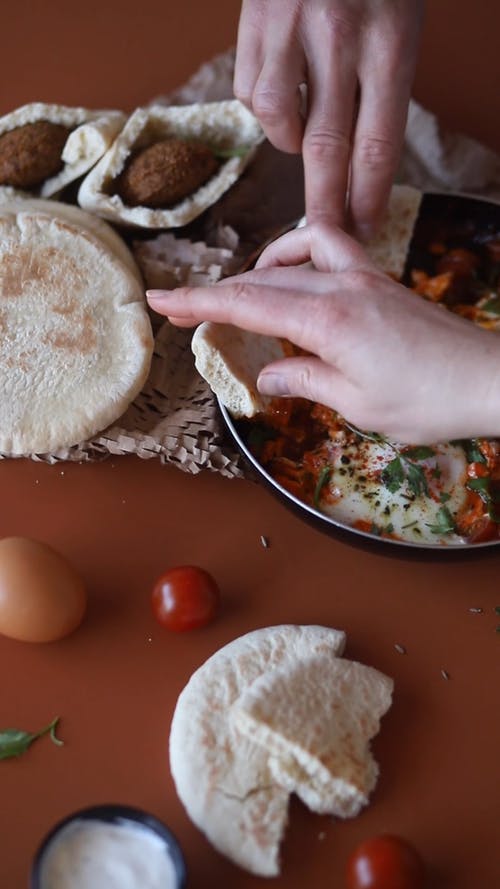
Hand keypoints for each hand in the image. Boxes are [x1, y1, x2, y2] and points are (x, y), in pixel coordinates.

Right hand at [147, 224, 499, 444]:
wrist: (487, 381)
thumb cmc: (425, 402)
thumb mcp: (355, 403)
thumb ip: (304, 380)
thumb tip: (267, 376)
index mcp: (325, 320)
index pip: (246, 305)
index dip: (197, 302)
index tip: (158, 298)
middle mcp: (340, 287)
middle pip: (262, 278)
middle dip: (216, 291)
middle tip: (180, 306)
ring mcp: (364, 277)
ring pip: (294, 255)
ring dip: (258, 267)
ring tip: (241, 292)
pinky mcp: (381, 280)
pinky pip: (331, 248)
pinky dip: (302, 254)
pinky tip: (297, 276)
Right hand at [233, 0, 422, 239]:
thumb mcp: (400, 23)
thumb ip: (382, 88)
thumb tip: (360, 169)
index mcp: (390, 42)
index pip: (376, 145)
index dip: (367, 198)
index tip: (361, 230)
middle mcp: (339, 37)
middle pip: (326, 147)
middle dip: (325, 204)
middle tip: (323, 238)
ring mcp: (292, 27)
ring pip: (279, 121)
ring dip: (290, 141)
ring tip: (302, 129)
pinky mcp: (254, 20)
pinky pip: (251, 91)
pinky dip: (264, 108)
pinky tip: (281, 93)